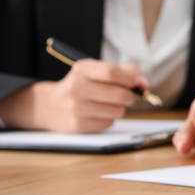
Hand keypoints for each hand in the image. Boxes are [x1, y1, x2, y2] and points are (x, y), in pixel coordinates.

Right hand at [0, 59, 146, 132]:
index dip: (132, 78)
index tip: (142, 83)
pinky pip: (108, 122)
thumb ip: (121, 71)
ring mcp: (76, 108)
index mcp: (82, 69)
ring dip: (120, 108)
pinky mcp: (78, 125)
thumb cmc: (82, 85)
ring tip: (109, 104)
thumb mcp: (95, 71)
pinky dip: (109, 118)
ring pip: (117, 111)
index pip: (112, 72)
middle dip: (131, 96)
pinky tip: (98, 113)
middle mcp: (77, 88)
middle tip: (131, 96)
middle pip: (119, 94)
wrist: (51, 106)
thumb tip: (143, 82)